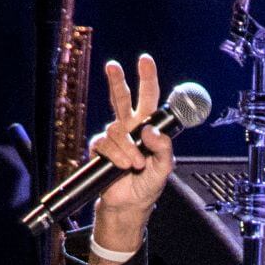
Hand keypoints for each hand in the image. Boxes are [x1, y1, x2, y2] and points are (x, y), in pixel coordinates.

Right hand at [89, 54, 174, 259]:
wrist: (129, 205)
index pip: (149, 98)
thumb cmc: (148, 185)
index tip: (144, 60)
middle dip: (117, 81)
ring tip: (136, 165)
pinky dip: (117, 156)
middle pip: (121, 98)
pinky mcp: (101, 149)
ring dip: (128, 149)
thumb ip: (163, 148)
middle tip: (113, 65)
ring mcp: (114, 137)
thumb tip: (150, 130)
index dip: (147, 78)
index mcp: (148, 127)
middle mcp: (130, 128)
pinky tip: (123, 166)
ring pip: (117, 129)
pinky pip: (106, 145)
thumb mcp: (164, 167)